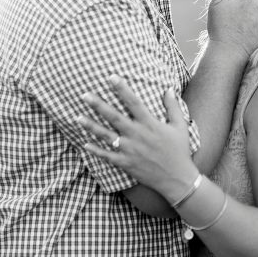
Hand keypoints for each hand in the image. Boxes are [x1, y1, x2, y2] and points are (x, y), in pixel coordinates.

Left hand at [79, 75, 199, 201]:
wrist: (177, 179)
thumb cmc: (179, 150)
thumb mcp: (180, 126)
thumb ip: (173, 106)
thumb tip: (169, 88)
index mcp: (149, 124)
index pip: (133, 102)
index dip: (122, 89)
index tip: (111, 77)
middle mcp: (137, 135)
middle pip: (113, 117)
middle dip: (98, 105)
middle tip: (85, 95)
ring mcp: (129, 150)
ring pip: (106, 136)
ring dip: (91, 126)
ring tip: (78, 117)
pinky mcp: (125, 163)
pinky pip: (107, 156)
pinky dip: (95, 150)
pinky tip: (85, 144)